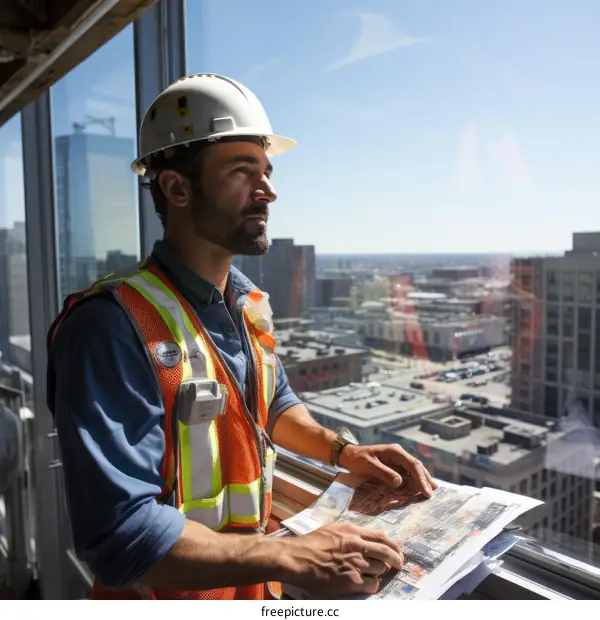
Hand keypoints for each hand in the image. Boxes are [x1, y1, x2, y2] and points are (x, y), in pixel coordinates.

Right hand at [282, 522, 404, 598]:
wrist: (297, 558)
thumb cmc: (310, 544)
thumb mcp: (332, 529)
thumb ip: (349, 532)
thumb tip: (363, 536)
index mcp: (352, 531)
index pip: (381, 536)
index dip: (393, 544)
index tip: (397, 549)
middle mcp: (357, 546)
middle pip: (386, 552)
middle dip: (396, 559)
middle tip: (399, 564)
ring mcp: (356, 564)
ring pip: (381, 569)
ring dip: (380, 572)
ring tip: (375, 573)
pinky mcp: (352, 581)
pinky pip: (373, 584)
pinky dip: (373, 584)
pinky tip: (367, 584)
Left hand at [339, 443, 437, 496]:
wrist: (348, 456)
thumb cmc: (357, 459)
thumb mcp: (369, 465)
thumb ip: (384, 473)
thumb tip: (400, 481)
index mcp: (395, 451)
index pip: (413, 464)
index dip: (421, 478)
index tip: (426, 491)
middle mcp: (399, 454)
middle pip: (416, 467)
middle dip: (425, 479)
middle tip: (432, 494)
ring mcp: (397, 460)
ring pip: (414, 470)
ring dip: (422, 481)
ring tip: (430, 492)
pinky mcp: (394, 467)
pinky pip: (407, 474)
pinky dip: (414, 482)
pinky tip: (418, 490)